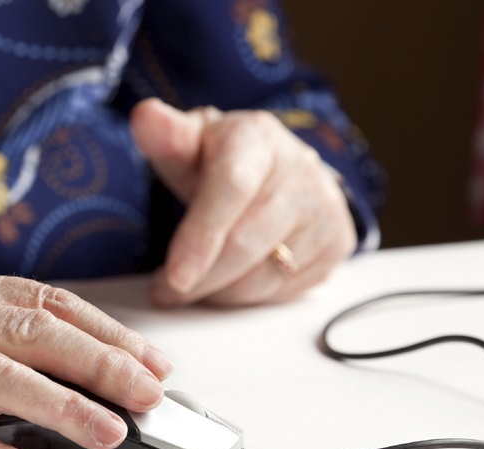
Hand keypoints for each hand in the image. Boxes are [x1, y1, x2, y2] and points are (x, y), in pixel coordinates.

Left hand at [130, 98, 356, 306]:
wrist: (276, 172)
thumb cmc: (222, 162)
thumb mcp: (190, 144)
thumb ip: (165, 137)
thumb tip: (145, 117)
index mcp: (258, 139)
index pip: (231, 190)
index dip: (201, 235)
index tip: (175, 277)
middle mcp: (302, 170)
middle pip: (245, 243)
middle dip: (200, 278)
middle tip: (166, 290)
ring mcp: (326, 208)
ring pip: (263, 277)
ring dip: (219, 292)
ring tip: (194, 283)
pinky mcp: (338, 245)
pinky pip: (283, 291)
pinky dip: (247, 297)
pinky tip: (230, 281)